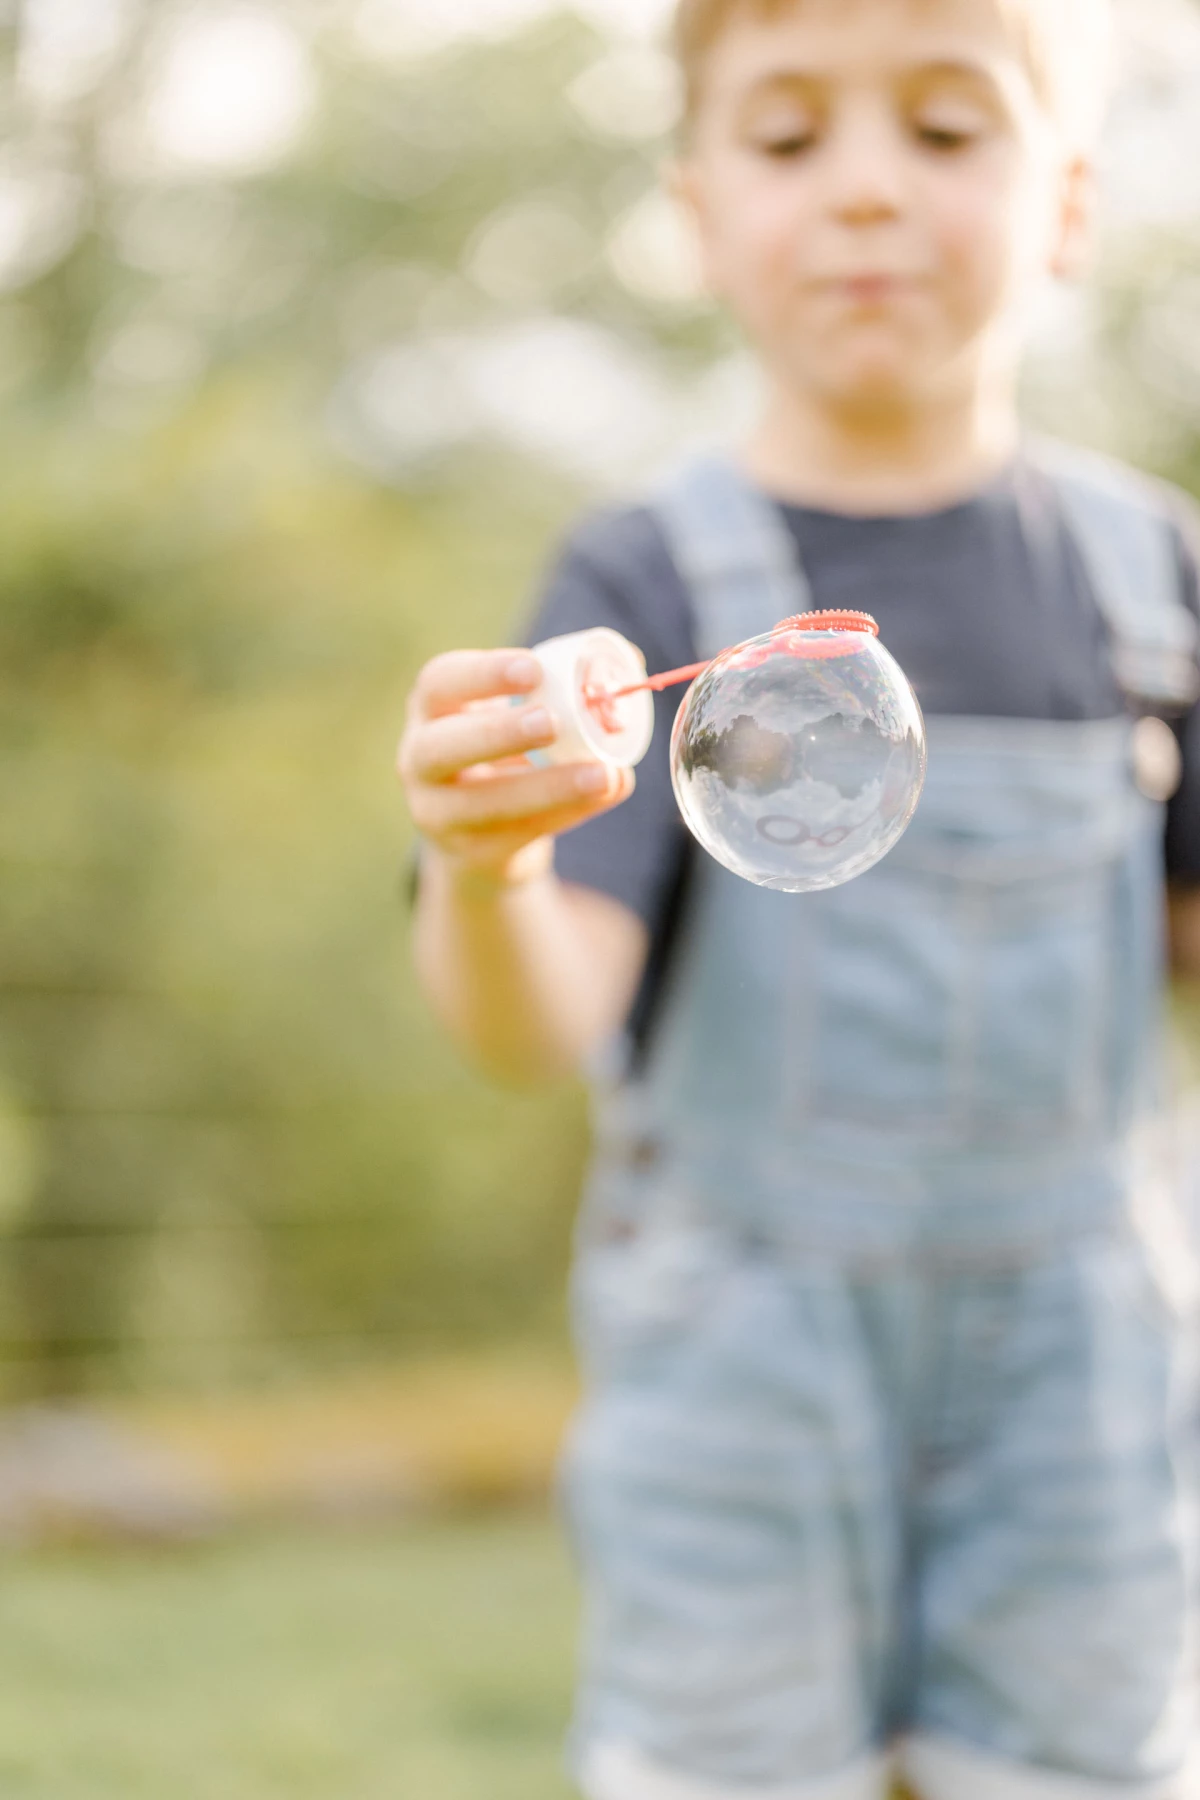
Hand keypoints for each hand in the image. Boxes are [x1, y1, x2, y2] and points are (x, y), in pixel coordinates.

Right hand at [397, 649, 634, 884]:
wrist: (481, 835)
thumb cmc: (508, 753)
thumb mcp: (520, 715)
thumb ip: (564, 688)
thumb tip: (630, 659)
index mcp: (432, 710)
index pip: (440, 682)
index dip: (484, 673)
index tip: (534, 668)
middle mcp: (419, 761)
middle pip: (440, 747)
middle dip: (498, 733)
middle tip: (551, 723)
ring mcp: (439, 814)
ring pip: (483, 804)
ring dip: (547, 788)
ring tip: (602, 775)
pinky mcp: (473, 853)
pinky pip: (520, 834)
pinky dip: (567, 813)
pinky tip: (603, 794)